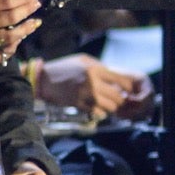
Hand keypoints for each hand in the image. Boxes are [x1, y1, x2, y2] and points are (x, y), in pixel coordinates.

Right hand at [37, 55, 152, 119]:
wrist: (44, 80)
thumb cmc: (64, 68)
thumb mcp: (83, 60)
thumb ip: (99, 67)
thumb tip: (115, 76)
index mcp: (95, 69)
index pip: (120, 80)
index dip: (129, 88)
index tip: (129, 91)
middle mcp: (93, 82)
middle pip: (117, 96)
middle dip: (121, 100)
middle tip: (120, 100)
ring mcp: (86, 95)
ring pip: (109, 107)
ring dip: (112, 108)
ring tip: (110, 104)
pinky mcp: (79, 105)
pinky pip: (98, 113)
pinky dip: (101, 112)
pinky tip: (99, 108)